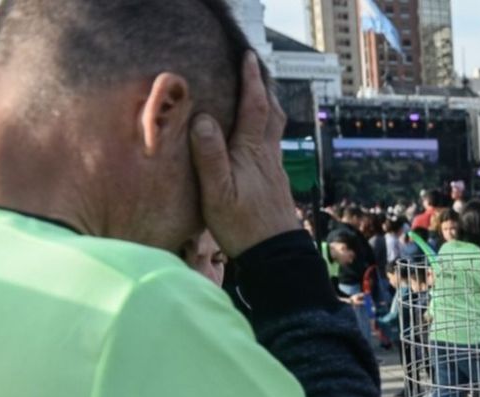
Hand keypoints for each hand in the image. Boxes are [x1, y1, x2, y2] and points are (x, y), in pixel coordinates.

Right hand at [189, 52, 299, 257]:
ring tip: (258, 98)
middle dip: (264, 90)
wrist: (275, 257)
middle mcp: (268, 156)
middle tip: (256, 71)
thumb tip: (204, 119)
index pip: (255, 107)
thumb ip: (209, 156)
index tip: (248, 58)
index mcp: (252, 152)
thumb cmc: (244, 227)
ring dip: (267, 110)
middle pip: (272, 115)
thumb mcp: (217, 192)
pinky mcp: (275, 184)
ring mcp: (275, 170)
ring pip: (274, 131)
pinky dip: (265, 132)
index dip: (251, 80)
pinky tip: (257, 142)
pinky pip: (271, 148)